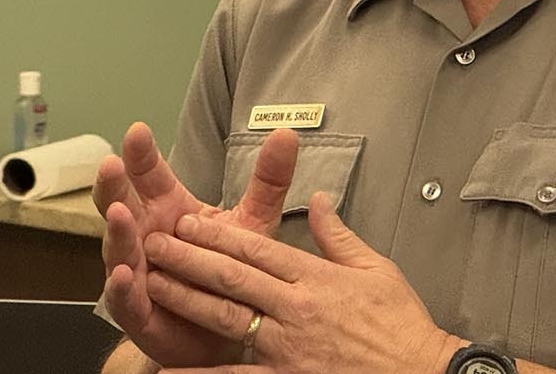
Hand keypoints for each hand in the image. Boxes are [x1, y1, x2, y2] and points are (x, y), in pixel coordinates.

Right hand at [93, 122, 300, 367]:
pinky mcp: (138, 312)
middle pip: (121, 204)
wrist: (221, 331)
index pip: (149, 176)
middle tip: (112, 163)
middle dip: (114, 183)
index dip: (142, 155)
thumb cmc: (228, 270)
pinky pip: (124, 299)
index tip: (138, 130)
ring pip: (118, 248)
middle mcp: (144, 236)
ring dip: (115, 231)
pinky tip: (124, 273)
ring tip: (118, 212)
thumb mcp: (252, 221)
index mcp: (168, 209)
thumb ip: (267, 181)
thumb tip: (287, 135)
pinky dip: (121, 286)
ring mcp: (136, 273)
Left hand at [141, 191, 462, 373]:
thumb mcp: (378, 270)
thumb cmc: (402, 327)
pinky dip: (203, 370)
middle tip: (157, 241)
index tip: (190, 222)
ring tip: (153, 282)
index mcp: (318, 278)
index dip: (219, 235)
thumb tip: (319, 199)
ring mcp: (288, 346)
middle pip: (234, 277)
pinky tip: (171, 364)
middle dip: (190, 257)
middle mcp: (297, 308)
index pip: (259, 249)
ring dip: (186, 298)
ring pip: (227, 317)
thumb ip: (340, 236)